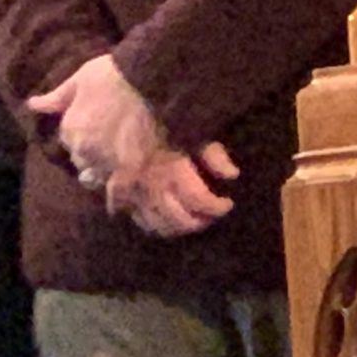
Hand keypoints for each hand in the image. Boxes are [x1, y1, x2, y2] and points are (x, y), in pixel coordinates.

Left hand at [27, 55, 165, 187]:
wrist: (146, 81)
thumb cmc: (113, 75)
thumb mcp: (80, 79)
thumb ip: (56, 97)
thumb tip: (32, 104)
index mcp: (69, 128)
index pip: (69, 140)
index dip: (82, 136)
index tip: (95, 131)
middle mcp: (82, 150)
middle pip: (82, 162)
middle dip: (91, 156)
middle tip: (108, 147)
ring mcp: (105, 162)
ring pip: (97, 178)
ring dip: (103, 173)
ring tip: (116, 167)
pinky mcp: (128, 170)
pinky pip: (117, 194)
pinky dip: (117, 199)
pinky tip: (118, 204)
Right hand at [109, 143, 240, 237]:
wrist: (124, 128)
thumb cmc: (167, 131)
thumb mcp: (196, 137)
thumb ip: (215, 155)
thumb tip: (232, 175)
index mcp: (171, 169)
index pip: (198, 199)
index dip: (215, 206)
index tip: (228, 203)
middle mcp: (152, 188)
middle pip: (180, 219)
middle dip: (200, 221)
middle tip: (212, 214)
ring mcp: (136, 199)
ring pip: (163, 226)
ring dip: (184, 227)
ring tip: (198, 218)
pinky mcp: (127, 205)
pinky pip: (147, 226)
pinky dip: (164, 227)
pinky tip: (176, 221)